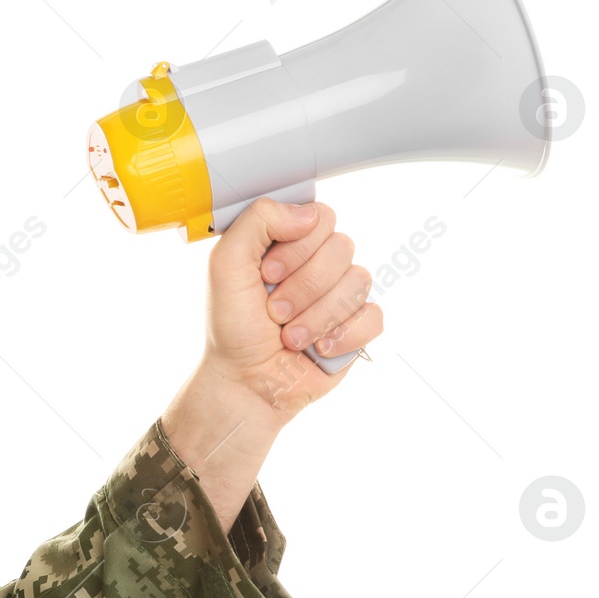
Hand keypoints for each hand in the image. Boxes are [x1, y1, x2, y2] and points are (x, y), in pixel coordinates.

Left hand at [198, 196, 381, 422]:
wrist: (246, 382)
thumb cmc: (232, 326)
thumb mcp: (225, 264)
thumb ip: (257, 221)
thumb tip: (308, 215)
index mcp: (289, 243)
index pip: (320, 217)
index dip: (296, 247)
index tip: (266, 275)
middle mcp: (319, 264)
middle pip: (342, 247)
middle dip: (303, 286)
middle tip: (273, 311)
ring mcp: (341, 295)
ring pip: (359, 281)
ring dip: (316, 315)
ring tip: (289, 336)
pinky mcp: (358, 327)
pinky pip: (373, 316)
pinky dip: (343, 335)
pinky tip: (317, 348)